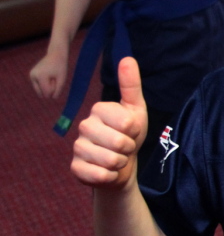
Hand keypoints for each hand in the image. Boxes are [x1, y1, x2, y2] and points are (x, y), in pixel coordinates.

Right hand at [29, 49, 68, 98]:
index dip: (55, 88)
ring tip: (51, 76)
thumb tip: (52, 98)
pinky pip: (39, 87)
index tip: (56, 78)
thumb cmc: (60, 67)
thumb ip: (58, 90)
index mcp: (40, 76)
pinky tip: (48, 75)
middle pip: (43, 92)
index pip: (47, 92)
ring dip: (48, 86)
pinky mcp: (31, 75)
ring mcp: (31, 75)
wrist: (55, 55)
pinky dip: (45, 84)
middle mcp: (33, 76)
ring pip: (40, 90)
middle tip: (54, 77)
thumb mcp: (62, 79)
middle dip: (50, 88)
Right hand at [71, 57, 147, 188]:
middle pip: (119, 143)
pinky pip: (99, 175)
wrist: (121, 165)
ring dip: (121, 164)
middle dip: (129, 149)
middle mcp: (84, 126)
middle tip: (125, 147)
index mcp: (99, 109)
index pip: (127, 123)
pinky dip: (110, 177)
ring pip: (110, 161)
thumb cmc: (129, 134)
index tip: (131, 131)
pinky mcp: (75, 168)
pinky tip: (107, 171)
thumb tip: (127, 58)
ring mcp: (77, 148)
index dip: (135, 131)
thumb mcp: (136, 109)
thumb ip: (131, 85)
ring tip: (117, 158)